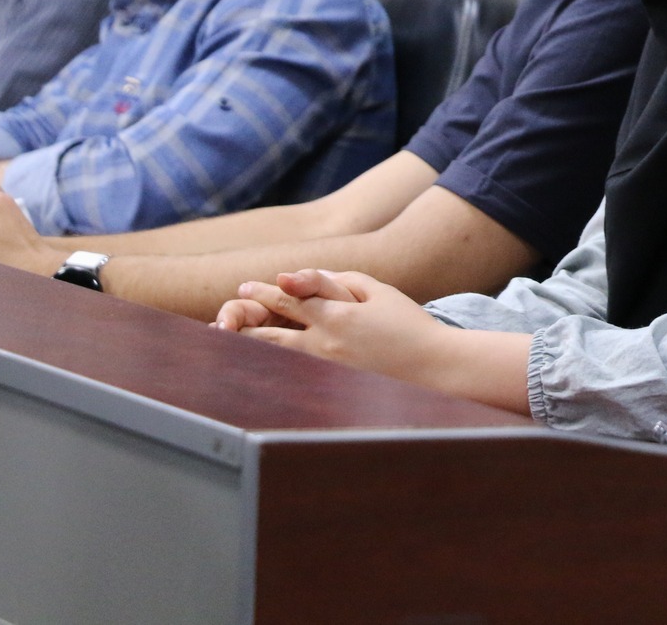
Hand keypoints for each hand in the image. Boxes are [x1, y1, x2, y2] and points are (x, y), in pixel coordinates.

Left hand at [216, 269, 454, 385]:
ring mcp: (326, 371)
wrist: (435, 369)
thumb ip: (341, 280)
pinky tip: (259, 367)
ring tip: (232, 338)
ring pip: (276, 357)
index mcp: (337, 315)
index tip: (246, 287)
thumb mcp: (380, 291)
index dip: (265, 292)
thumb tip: (303, 278)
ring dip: (252, 346)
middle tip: (231, 310)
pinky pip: (292, 377)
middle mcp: (325, 344)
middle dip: (249, 317)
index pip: (290, 299)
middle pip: (273, 329)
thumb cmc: (411, 327)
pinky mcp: (332, 389)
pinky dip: (271, 369)